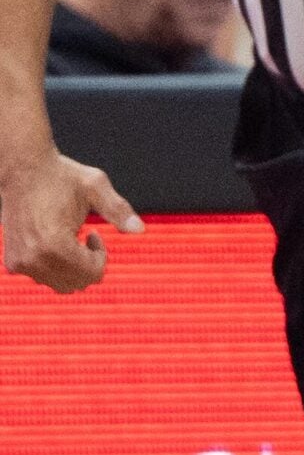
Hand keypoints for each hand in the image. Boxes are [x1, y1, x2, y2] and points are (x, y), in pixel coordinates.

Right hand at [1, 151, 140, 291]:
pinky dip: (55, 266)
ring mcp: (19, 263)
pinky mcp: (12, 262)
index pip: (91, 274)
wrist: (22, 170)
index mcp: (53, 245)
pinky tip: (56, 241)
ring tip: (71, 237)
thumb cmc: (61, 176)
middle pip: (75, 284)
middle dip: (88, 264)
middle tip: (86, 235)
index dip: (101, 256)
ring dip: (72, 266)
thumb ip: (118, 210)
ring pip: (59, 284)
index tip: (95, 232)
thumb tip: (140, 230)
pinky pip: (41, 278)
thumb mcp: (95, 186)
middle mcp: (32, 260)